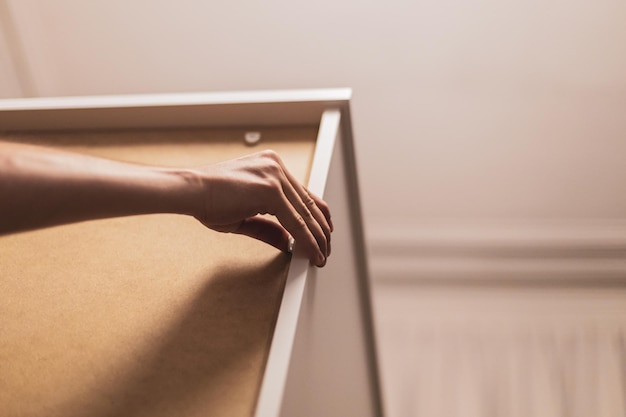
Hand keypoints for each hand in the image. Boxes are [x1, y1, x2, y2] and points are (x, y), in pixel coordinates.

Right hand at [191, 150, 332, 266]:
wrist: (190, 190)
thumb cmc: (208, 199)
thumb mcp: (244, 216)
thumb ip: (269, 227)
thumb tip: (287, 241)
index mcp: (271, 166)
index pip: (303, 194)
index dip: (316, 217)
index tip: (322, 233)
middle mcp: (277, 167)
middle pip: (310, 203)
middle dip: (320, 231)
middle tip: (325, 250)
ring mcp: (275, 175)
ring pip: (306, 214)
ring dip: (318, 238)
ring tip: (321, 256)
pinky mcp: (271, 189)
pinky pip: (296, 221)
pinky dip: (307, 240)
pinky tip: (311, 252)